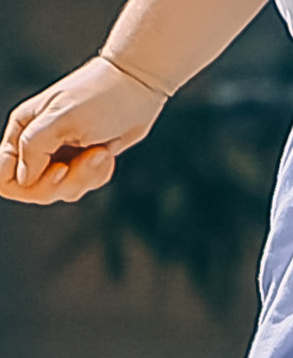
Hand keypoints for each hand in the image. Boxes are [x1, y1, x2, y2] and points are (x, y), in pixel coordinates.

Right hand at [1, 56, 168, 205]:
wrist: (135, 88)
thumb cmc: (97, 97)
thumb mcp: (62, 119)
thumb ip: (34, 148)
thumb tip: (22, 179)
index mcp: (21, 131)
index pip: (2, 175)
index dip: (24, 186)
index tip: (58, 170)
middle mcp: (34, 145)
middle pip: (33, 189)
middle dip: (64, 182)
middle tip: (88, 157)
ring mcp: (58, 155)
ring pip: (61, 190)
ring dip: (85, 176)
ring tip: (100, 150)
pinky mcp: (80, 162)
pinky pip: (83, 185)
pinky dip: (98, 175)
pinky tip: (107, 154)